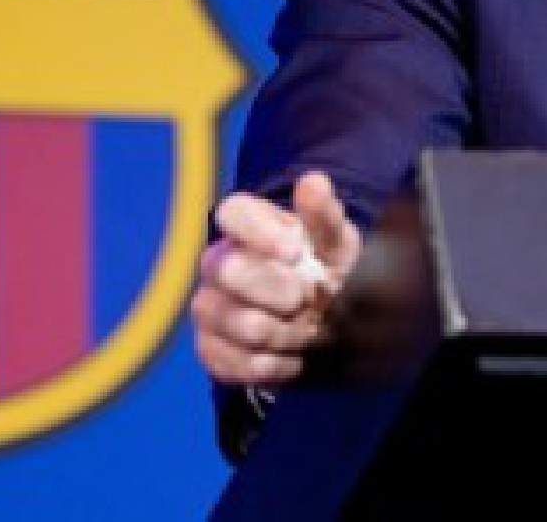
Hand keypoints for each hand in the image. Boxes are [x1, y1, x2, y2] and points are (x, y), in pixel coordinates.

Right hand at [191, 170, 362, 387]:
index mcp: (248, 226)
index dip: (260, 233)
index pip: (232, 212)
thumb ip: (325, 215)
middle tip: (309, 299)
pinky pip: (236, 362)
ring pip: (240, 323)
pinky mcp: (208, 348)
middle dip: (283, 293)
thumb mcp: (337, 243)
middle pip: (231, 272)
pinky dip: (275, 364)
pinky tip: (291, 355)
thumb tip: (313, 182)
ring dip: (286, 334)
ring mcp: (209, 306)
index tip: (296, 252)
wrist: (321, 326)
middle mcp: (218, 261)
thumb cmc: (326, 271)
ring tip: (306, 330)